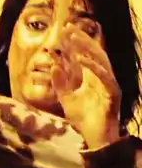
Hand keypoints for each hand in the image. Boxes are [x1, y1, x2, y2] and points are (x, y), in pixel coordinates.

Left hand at [51, 27, 120, 149]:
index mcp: (92, 77)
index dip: (76, 43)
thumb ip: (60, 83)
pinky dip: (93, 67)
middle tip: (69, 28)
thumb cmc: (84, 119)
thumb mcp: (66, 98)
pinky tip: (81, 59)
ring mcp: (109, 84)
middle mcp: (102, 78)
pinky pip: (105, 76)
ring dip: (87, 48)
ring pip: (101, 60)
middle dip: (81, 39)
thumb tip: (54, 66)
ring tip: (74, 38)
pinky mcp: (113, 93)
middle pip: (94, 53)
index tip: (64, 29)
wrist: (94, 139)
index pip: (85, 55)